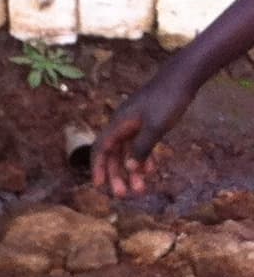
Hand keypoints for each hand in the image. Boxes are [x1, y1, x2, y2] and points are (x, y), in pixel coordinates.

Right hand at [95, 69, 197, 195]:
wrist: (179, 81)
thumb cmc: (165, 102)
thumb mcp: (155, 127)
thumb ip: (142, 148)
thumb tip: (130, 168)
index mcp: (119, 124)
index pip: (101, 148)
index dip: (98, 167)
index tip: (99, 186)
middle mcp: (122, 125)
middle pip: (113, 153)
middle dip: (116, 175)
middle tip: (123, 195)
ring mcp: (134, 124)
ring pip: (127, 151)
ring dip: (131, 170)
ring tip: (140, 189)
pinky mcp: (145, 124)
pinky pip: (139, 145)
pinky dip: (143, 159)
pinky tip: (151, 170)